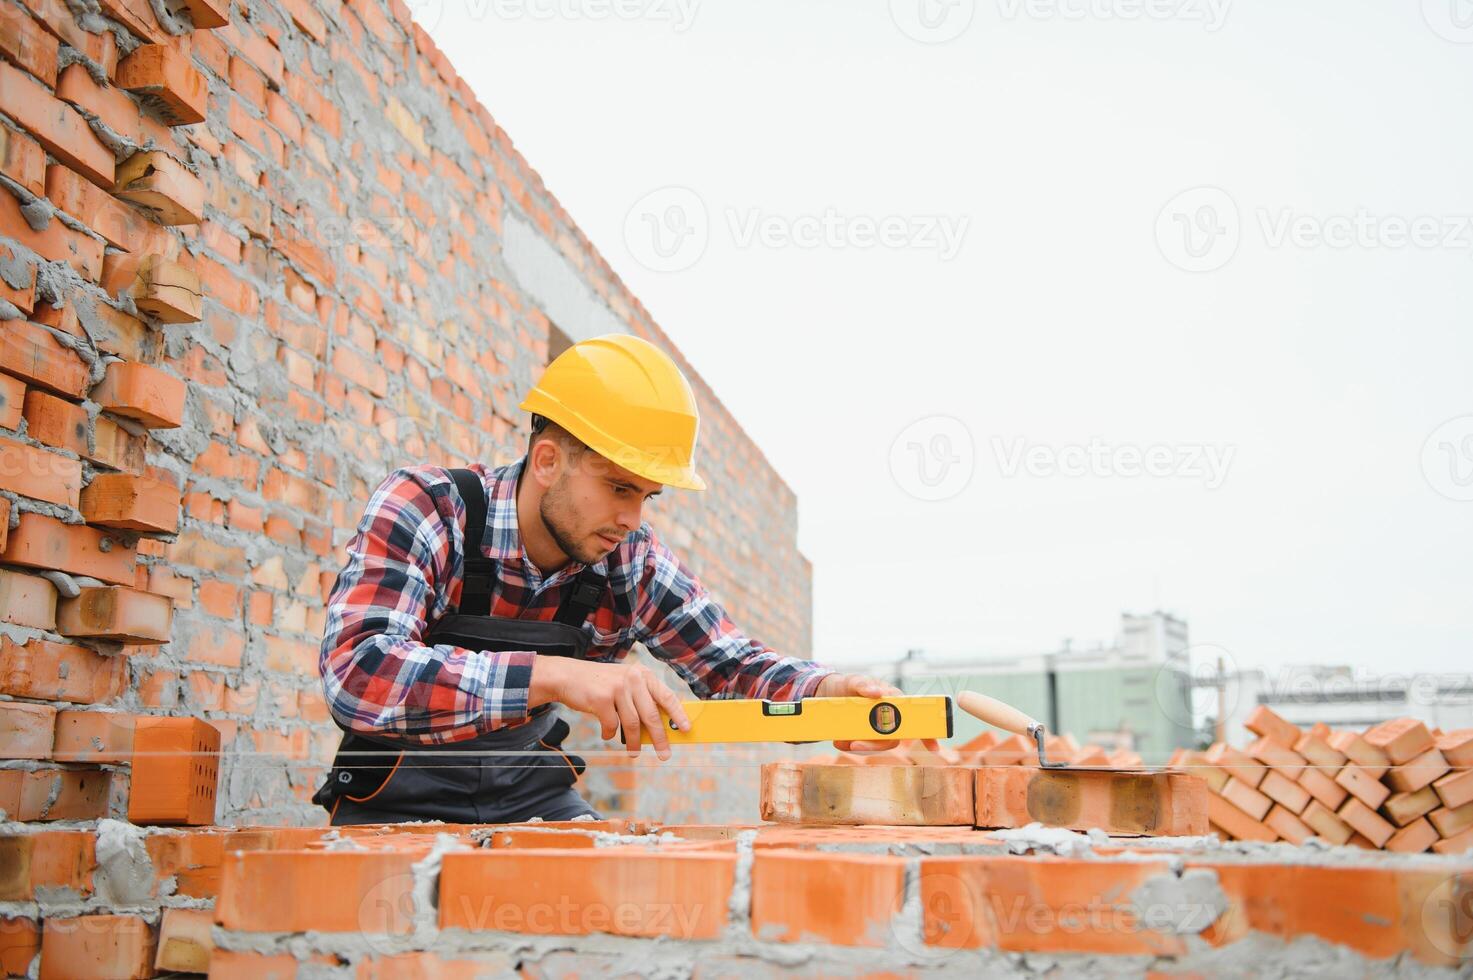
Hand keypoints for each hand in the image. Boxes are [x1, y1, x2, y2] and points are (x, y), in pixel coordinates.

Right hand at [531, 656, 690, 760]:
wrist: (567, 676)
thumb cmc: (599, 685)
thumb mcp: (624, 683)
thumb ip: (641, 699)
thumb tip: (660, 727)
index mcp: (643, 675)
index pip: (667, 696)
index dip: (679, 714)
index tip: (687, 729)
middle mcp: (633, 679)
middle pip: (652, 715)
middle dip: (659, 738)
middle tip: (664, 754)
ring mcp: (618, 688)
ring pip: (632, 724)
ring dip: (633, 742)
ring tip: (633, 752)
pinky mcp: (602, 699)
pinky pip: (612, 726)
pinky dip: (611, 734)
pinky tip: (607, 733)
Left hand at [814, 673, 941, 755]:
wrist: (831, 692)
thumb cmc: (851, 684)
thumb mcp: (854, 681)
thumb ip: (865, 685)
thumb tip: (878, 693)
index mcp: (895, 702)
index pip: (915, 717)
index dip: (927, 733)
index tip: (934, 748)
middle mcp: (890, 717)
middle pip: (892, 737)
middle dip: (875, 745)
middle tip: (855, 745)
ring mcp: (877, 728)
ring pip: (876, 744)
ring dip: (860, 747)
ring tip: (841, 742)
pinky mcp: (864, 735)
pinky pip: (862, 745)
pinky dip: (849, 745)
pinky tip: (838, 741)